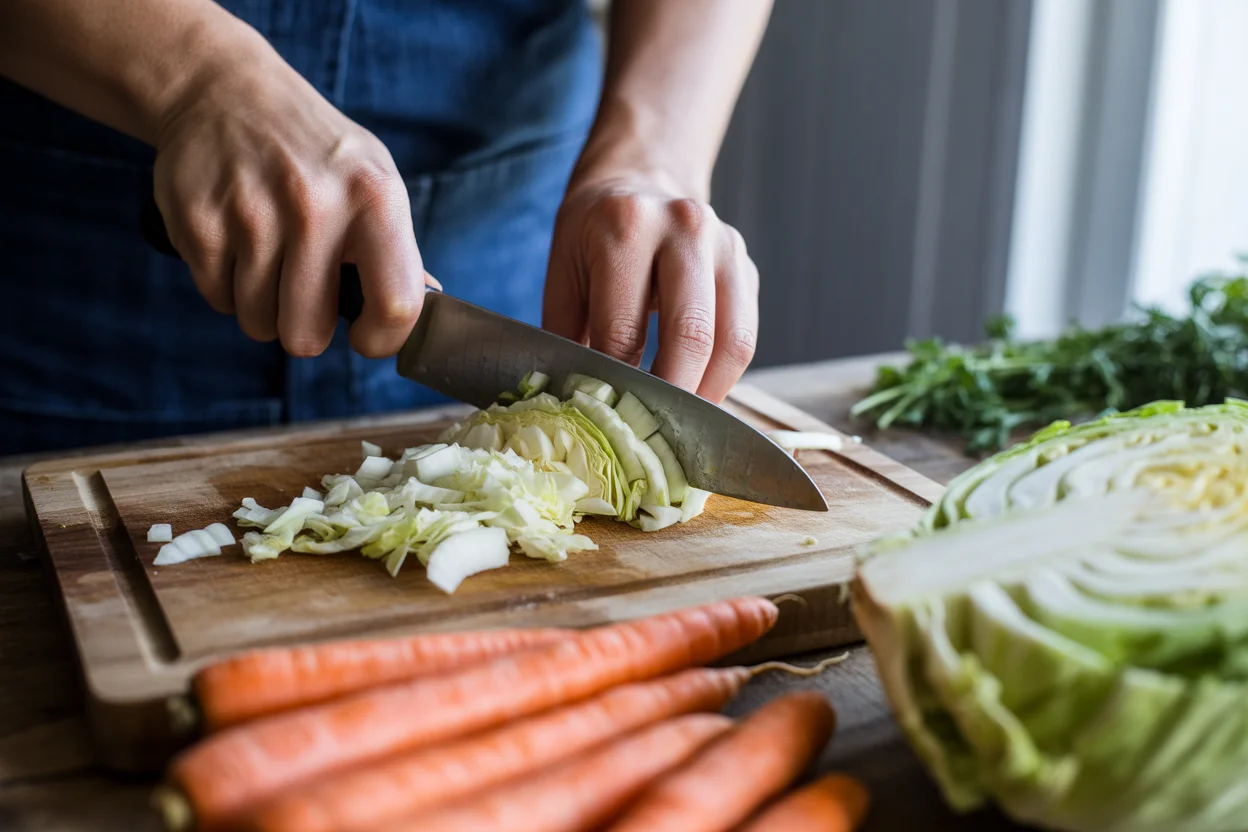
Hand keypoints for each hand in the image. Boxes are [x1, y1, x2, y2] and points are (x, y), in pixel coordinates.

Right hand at [152, 33, 431, 357]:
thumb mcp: (374, 181)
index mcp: (373, 199)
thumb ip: (398, 251)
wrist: (226, 91)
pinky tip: (237, 243)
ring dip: (263, 305)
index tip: (365, 335)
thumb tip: (421, 312)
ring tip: (269, 258)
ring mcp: (250, 213)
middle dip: (304, 327)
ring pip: (258, 322)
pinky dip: (226, 284)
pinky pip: (218, 299)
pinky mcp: (197, 221)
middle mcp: (313, 205)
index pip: (395, 306)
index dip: (381, 339)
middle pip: (306, 335)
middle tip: (303, 293)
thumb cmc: (316, 153)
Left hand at [542, 172, 758, 402]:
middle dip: (672, 396)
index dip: (616, 384)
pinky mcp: (747, 267)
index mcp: (626, 227)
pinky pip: (745, 336)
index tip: (607, 419)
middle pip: (691, 335)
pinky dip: (724, 375)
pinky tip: (699, 393)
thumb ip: (567, 338)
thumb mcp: (563, 276)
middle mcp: (685, 228)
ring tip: (683, 423)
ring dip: (709, 393)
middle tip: (653, 434)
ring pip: (733, 342)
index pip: (624, 329)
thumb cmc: (593, 237)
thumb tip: (576, 405)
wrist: (639, 181)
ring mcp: (725, 245)